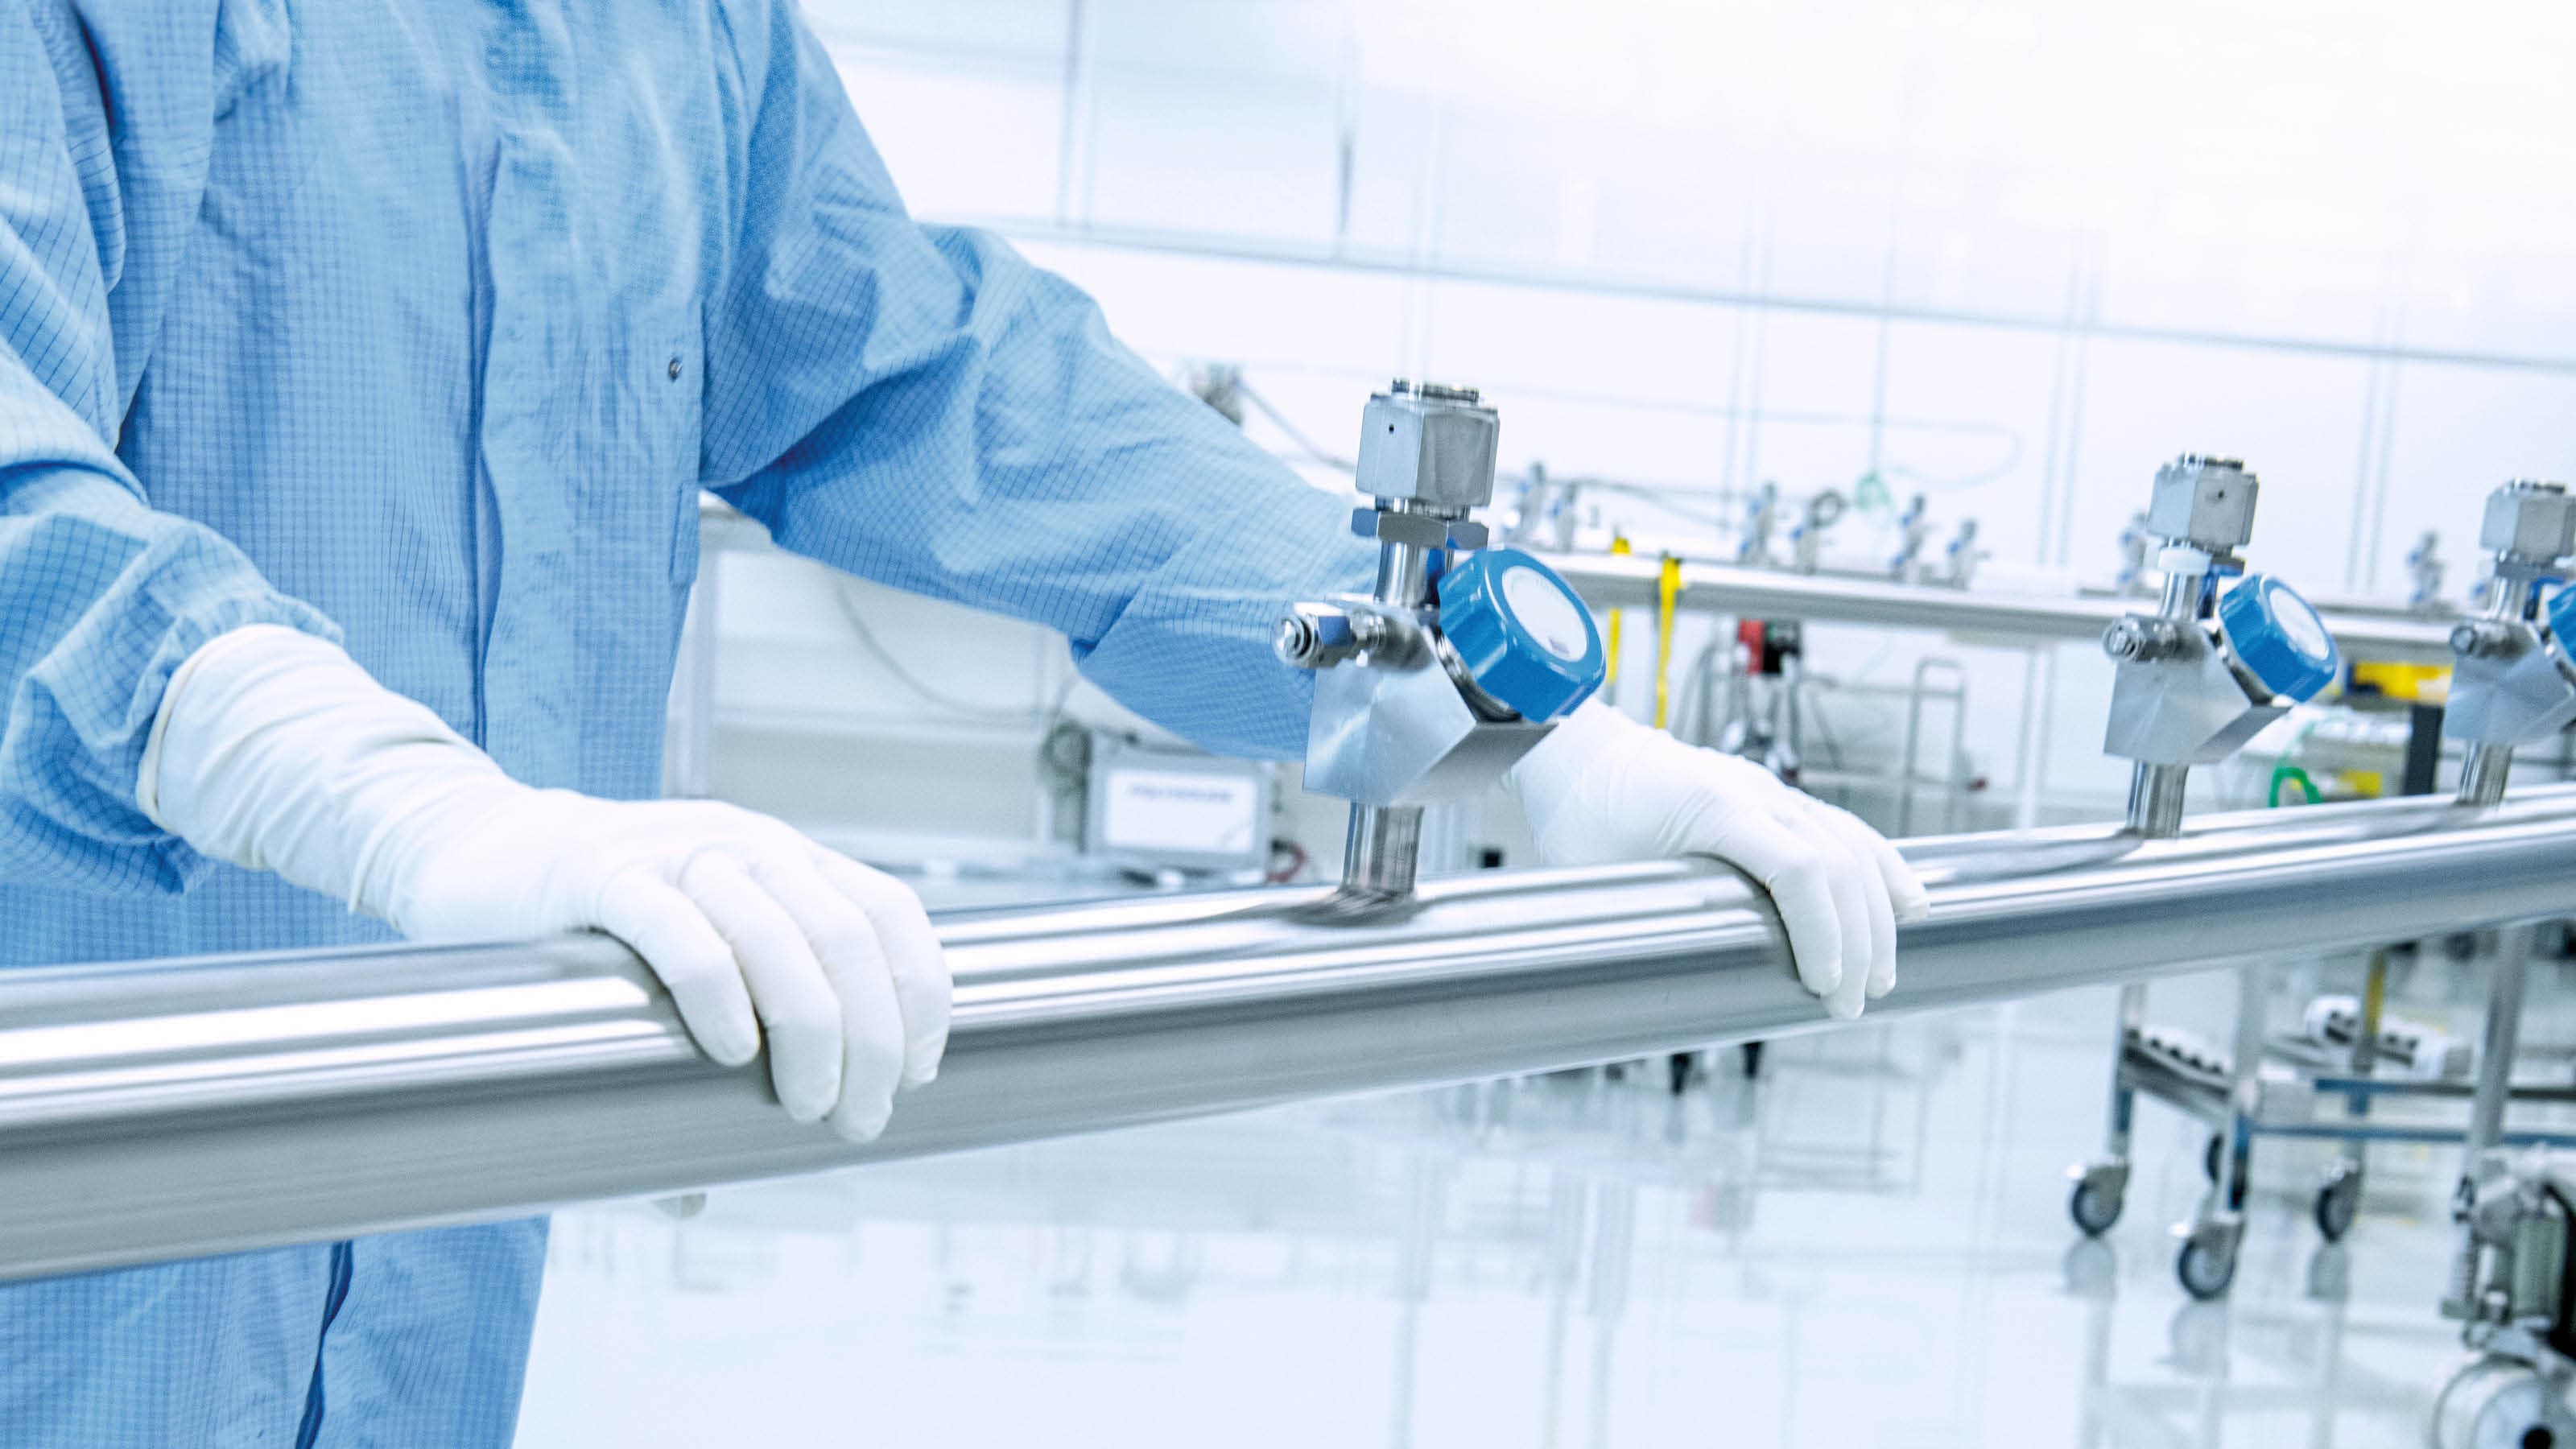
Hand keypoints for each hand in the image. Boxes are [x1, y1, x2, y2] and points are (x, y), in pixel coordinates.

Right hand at [389, 792, 948, 1139]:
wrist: (470, 849)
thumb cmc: (584, 931)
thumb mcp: (674, 964)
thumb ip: (698, 1062)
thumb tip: (694, 1195)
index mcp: (781, 859)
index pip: (886, 911)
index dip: (920, 991)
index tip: (921, 1072)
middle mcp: (744, 845)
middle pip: (844, 935)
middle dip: (874, 1036)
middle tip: (862, 1117)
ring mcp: (677, 853)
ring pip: (777, 935)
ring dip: (812, 1031)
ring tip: (809, 1106)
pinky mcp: (603, 875)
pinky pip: (680, 931)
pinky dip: (718, 995)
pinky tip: (728, 1053)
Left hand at [1505, 701, 1928, 1018]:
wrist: (1575, 754)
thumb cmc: (1579, 818)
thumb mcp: (1602, 877)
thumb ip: (1639, 926)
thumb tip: (1658, 1003)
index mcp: (1715, 807)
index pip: (1798, 869)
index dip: (1822, 932)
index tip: (1823, 987)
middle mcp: (1754, 791)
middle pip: (1837, 862)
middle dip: (1856, 940)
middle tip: (1850, 1005)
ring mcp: (1768, 790)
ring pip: (1852, 845)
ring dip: (1875, 914)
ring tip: (1880, 975)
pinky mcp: (1773, 796)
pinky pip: (1843, 828)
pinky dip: (1879, 867)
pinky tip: (1907, 903)